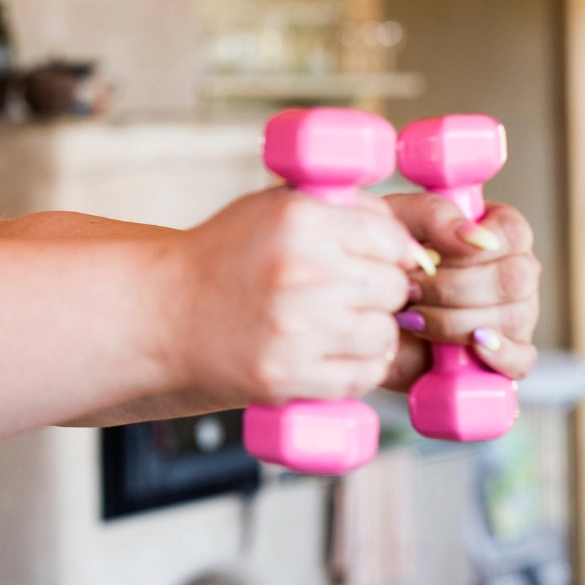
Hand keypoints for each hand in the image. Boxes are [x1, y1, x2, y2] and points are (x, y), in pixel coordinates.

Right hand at [170, 187, 421, 406]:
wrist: (166, 312)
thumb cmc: (226, 256)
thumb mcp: (278, 208)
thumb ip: (348, 211)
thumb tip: (418, 249)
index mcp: (300, 220)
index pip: (393, 241)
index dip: (388, 253)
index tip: (370, 261)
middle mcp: (301, 272)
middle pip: (395, 289)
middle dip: (378, 292)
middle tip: (345, 293)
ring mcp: (295, 329)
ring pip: (384, 335)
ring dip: (368, 332)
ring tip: (332, 323)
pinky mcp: (287, 376)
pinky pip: (362, 375)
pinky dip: (354, 366)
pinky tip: (325, 349)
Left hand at [380, 194, 540, 390]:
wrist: (366, 310)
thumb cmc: (389, 258)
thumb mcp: (399, 222)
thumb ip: (434, 215)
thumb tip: (474, 237)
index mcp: (497, 233)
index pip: (513, 233)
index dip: (475, 245)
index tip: (434, 255)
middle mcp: (515, 271)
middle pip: (514, 278)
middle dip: (452, 287)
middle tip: (410, 289)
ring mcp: (517, 314)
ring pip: (512, 318)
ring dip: (454, 320)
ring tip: (413, 317)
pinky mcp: (509, 354)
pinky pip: (522, 359)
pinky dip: (498, 355)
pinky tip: (471, 346)